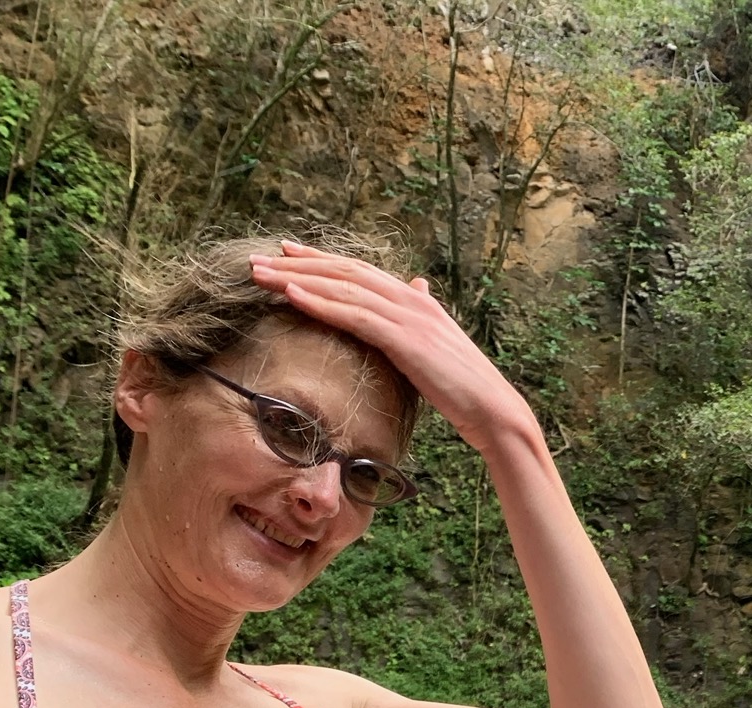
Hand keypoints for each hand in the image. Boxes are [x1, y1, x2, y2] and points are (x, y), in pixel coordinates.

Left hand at [248, 241, 540, 455]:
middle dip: (298, 264)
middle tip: (257, 259)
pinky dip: (321, 302)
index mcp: (418, 301)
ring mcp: (409, 317)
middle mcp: (412, 300)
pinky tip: (292, 296)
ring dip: (297, 278)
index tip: (286, 253)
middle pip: (345, 272)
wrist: (495, 411)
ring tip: (259, 274)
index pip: (360, 271)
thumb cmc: (466, 389)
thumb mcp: (439, 346)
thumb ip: (422, 317)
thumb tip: (418, 286)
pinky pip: (354, 315)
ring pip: (343, 289)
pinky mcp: (406, 339)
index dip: (321, 260)